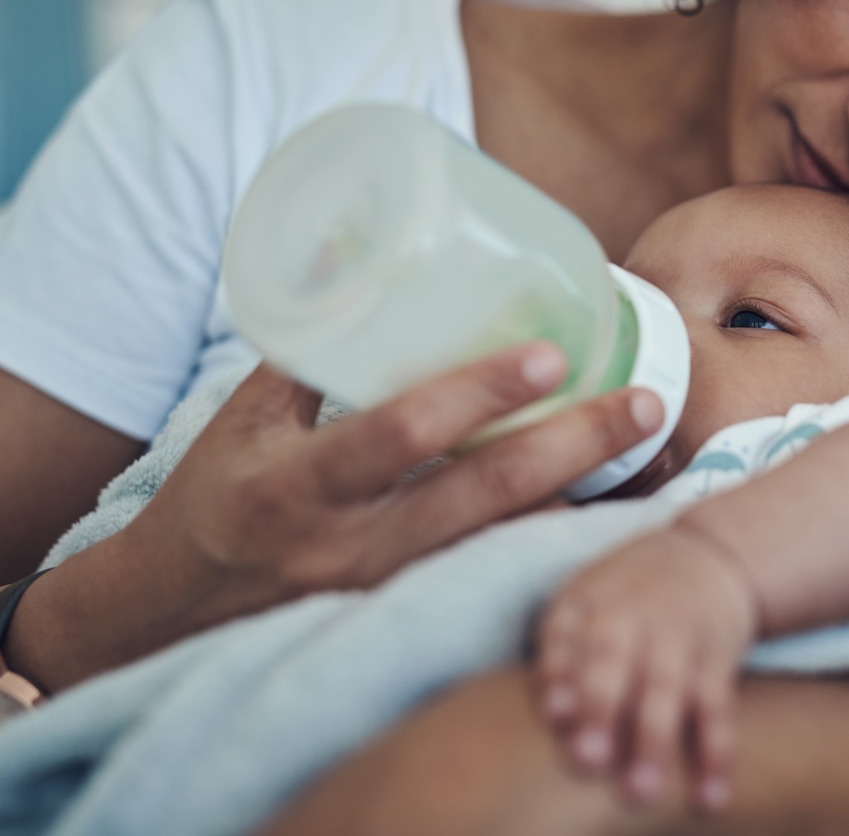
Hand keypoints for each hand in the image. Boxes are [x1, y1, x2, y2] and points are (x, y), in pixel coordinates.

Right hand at [6, 345, 663, 691]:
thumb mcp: (244, 420)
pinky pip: (492, 570)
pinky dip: (549, 533)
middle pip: (483, 499)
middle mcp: (350, 549)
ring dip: (580, 495)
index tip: (549, 354)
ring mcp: (385, 592)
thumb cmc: (214, 498)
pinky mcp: (407, 613)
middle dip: (573, 448)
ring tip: (645, 444)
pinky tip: (603, 498)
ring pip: (504, 543)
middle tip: (645, 402)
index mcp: (298, 487)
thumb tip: (374, 266)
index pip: (400, 436)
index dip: (476, 394)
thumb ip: (313, 352)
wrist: (169, 616)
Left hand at [536, 524, 758, 811]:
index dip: (558, 673)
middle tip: (588, 760)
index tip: (554, 714)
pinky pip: (718, 708)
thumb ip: (560, 652)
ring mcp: (679, 636)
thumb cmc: (626, 595)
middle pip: (614, 660)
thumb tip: (551, 717)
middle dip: (602, 709)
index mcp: (590, 601)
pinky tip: (711, 797)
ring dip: (655, 740)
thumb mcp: (585, 599)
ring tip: (641, 791)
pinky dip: (717, 753)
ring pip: (667, 688)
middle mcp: (633, 615)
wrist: (707, 554)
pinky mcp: (717, 659)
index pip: (566, 634)